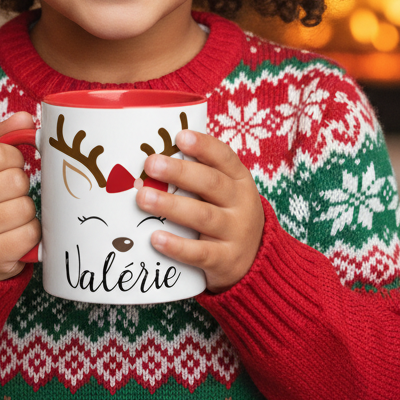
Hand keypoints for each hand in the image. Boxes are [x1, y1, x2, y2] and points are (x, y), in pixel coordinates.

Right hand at [0, 111, 40, 280]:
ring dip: (27, 213)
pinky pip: (30, 235)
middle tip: (7, 197)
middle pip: (15, 181)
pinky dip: (30, 234)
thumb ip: (2, 139)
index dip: (14, 159)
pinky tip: (13, 236)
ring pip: (25, 208)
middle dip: (21, 188)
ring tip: (9, 219)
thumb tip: (26, 118)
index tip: (8, 168)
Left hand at [136, 129, 264, 293]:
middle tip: (151, 164)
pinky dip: (177, 246)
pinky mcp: (226, 261)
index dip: (203, 146)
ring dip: (171, 205)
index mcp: (239, 180)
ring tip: (143, 198)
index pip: (224, 158)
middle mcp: (241, 204)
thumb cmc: (227, 215)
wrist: (256, 262)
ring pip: (203, 216)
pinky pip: (200, 253)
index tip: (180, 137)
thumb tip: (154, 158)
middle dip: (179, 172)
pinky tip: (155, 238)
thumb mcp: (225, 192)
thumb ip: (199, 175)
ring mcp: (235, 233)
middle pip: (211, 183)